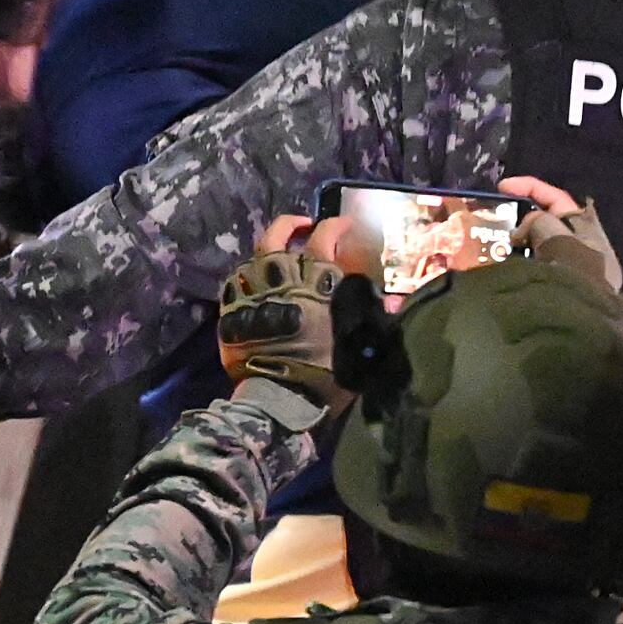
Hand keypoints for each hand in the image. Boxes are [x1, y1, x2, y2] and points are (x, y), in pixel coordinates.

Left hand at [216, 215, 375, 401]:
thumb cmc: (324, 372)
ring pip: (254, 253)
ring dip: (269, 247)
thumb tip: (391, 300)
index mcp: (315, 281)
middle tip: (305, 225)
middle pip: (279, 233)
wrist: (278, 399)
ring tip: (279, 251)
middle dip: (293, 224)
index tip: (346, 224)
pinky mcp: (231, 309)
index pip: (326, 236)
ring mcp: (252, 290)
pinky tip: (256, 281)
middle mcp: (280, 276)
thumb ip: (373, 317)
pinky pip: (236, 281)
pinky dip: (247, 275)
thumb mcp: (360, 345)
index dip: (337, 225)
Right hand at [500, 174, 621, 290]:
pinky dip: (516, 264)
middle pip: (547, 224)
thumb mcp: (551, 231)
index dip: (530, 187)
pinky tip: (499, 265)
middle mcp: (582, 248)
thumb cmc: (571, 265)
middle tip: (495, 220)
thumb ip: (535, 220)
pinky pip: (533, 270)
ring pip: (537, 248)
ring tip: (490, 244)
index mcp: (587, 228)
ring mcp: (572, 272)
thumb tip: (520, 235)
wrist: (581, 315)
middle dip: (520, 219)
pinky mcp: (559, 292)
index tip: (502, 187)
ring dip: (516, 244)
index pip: (557, 200)